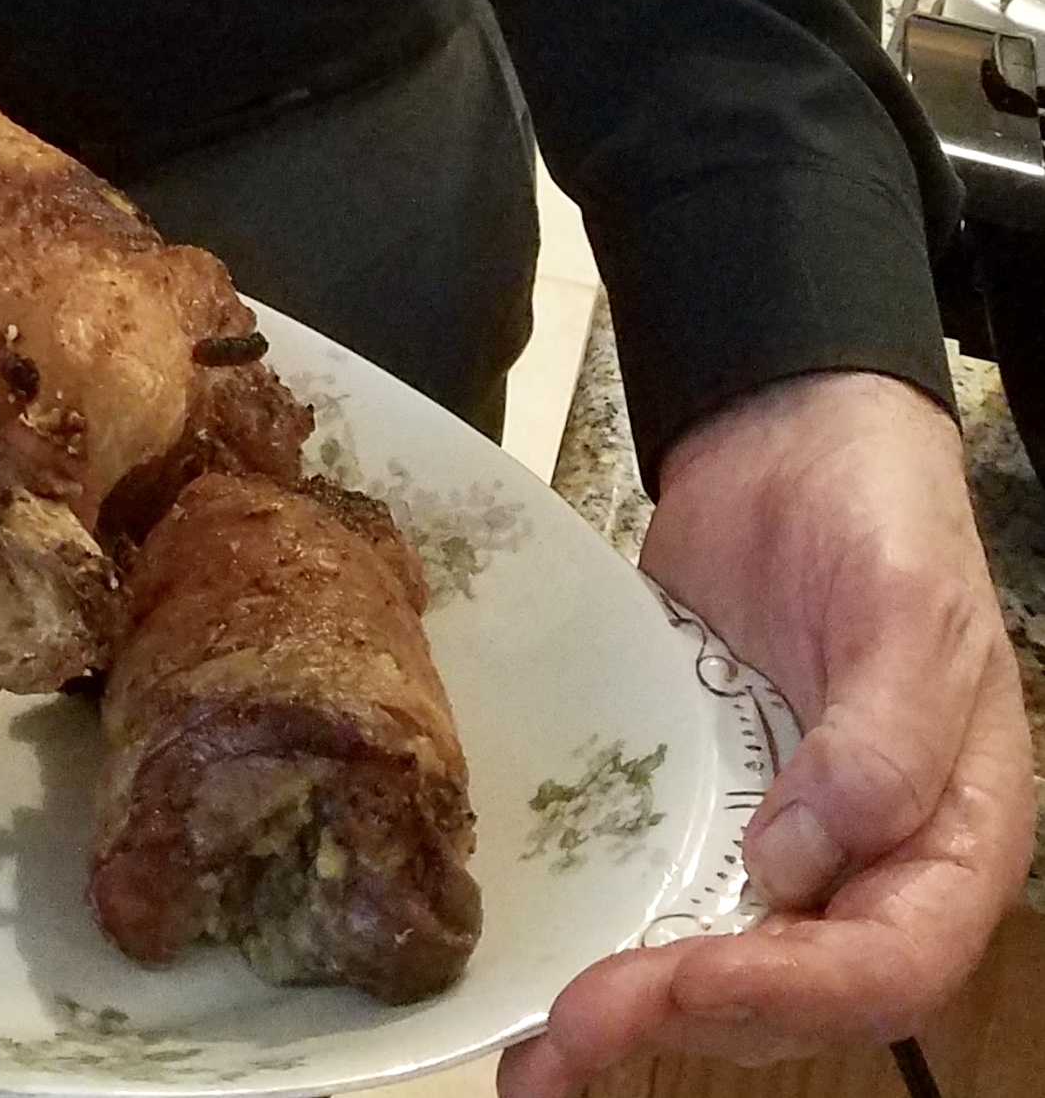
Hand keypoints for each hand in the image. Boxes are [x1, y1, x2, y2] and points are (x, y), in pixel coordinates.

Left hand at [499, 371, 1033, 1095]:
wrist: (787, 443)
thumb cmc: (878, 518)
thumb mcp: (904, 610)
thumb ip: (879, 736)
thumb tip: (802, 860)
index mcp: (951, 836)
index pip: (891, 961)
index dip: (791, 991)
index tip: (686, 982)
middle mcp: (865, 863)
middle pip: (790, 989)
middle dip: (684, 1018)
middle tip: (570, 1030)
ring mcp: (773, 839)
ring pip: (713, 962)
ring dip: (629, 1019)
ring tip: (533, 1062)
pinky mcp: (689, 801)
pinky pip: (651, 890)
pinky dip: (602, 942)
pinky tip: (528, 987)